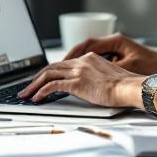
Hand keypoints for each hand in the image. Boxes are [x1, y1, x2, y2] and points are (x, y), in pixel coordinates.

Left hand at [18, 53, 144, 107]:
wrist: (130, 87)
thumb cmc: (125, 87)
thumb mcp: (108, 77)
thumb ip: (95, 78)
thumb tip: (90, 87)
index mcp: (89, 58)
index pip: (63, 63)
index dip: (50, 72)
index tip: (41, 79)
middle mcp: (81, 61)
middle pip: (52, 67)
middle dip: (36, 77)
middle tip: (27, 87)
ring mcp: (78, 71)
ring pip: (48, 74)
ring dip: (34, 85)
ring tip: (26, 94)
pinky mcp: (76, 82)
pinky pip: (52, 85)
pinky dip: (41, 91)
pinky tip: (37, 98)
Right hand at [63, 33, 156, 74]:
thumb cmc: (152, 65)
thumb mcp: (130, 66)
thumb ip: (111, 67)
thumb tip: (94, 70)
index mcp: (115, 40)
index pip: (88, 43)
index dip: (74, 52)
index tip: (63, 61)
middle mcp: (113, 42)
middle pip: (86, 47)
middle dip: (71, 57)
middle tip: (57, 67)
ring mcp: (114, 49)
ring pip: (89, 53)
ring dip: (77, 62)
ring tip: (64, 72)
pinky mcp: (117, 57)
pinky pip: (97, 59)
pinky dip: (86, 66)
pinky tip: (80, 74)